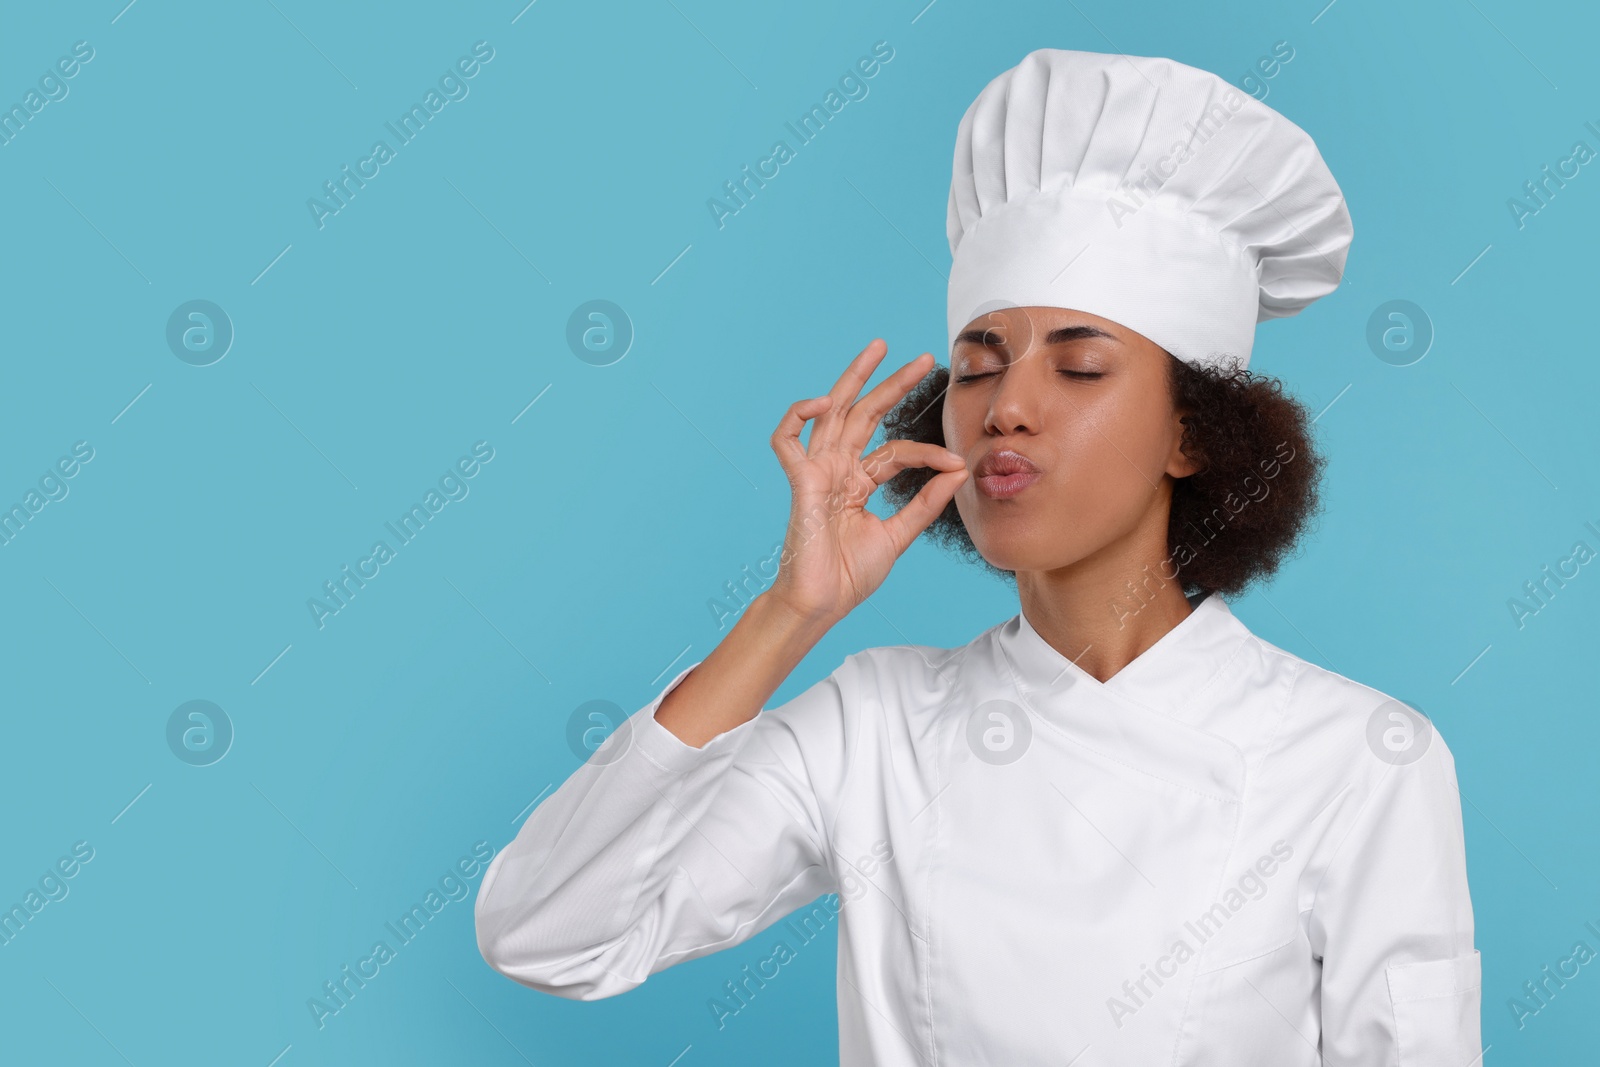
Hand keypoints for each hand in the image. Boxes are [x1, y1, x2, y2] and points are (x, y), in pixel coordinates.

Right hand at [765, 339, 968, 626]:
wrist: (822, 604)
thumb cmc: (850, 575)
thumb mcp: (898, 534)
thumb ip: (925, 502)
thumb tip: (958, 470)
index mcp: (858, 483)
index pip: (895, 451)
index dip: (927, 452)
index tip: (956, 461)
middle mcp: (838, 470)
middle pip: (865, 414)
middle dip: (891, 383)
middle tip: (923, 358)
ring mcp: (817, 472)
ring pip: (832, 412)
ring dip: (854, 378)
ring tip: (879, 348)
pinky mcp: (800, 482)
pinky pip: (787, 440)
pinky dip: (797, 416)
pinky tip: (820, 402)